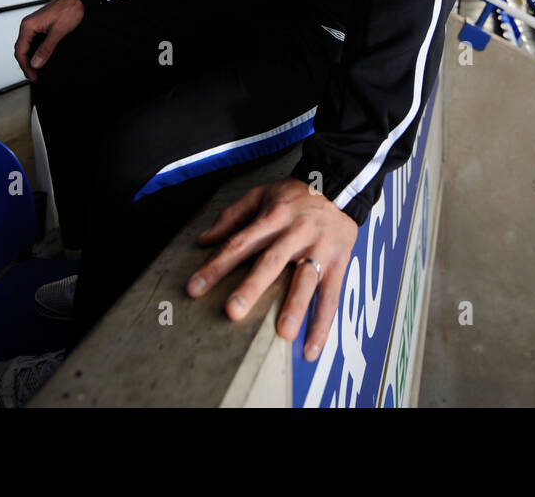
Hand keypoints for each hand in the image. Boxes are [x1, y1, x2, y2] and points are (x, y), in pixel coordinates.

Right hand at [13, 0, 84, 82]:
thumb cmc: (68, 10)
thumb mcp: (58, 32)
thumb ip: (46, 49)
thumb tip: (36, 63)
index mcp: (28, 26)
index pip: (20, 51)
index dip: (25, 66)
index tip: (33, 76)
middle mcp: (28, 25)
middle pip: (21, 50)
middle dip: (27, 65)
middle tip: (34, 77)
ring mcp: (34, 26)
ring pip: (27, 47)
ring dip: (30, 60)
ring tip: (37, 71)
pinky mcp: (40, 27)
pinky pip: (33, 42)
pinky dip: (35, 52)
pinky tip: (40, 59)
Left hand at [186, 178, 357, 360]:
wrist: (340, 186)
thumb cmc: (295, 194)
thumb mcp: (261, 194)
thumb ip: (231, 216)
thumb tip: (203, 240)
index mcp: (272, 217)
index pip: (240, 243)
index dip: (216, 265)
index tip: (195, 289)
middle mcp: (295, 233)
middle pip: (272, 261)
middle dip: (252, 287)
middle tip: (233, 311)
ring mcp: (319, 248)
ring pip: (306, 279)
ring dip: (296, 307)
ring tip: (283, 333)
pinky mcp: (339, 263)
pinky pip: (332, 296)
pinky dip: (323, 324)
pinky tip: (311, 349)